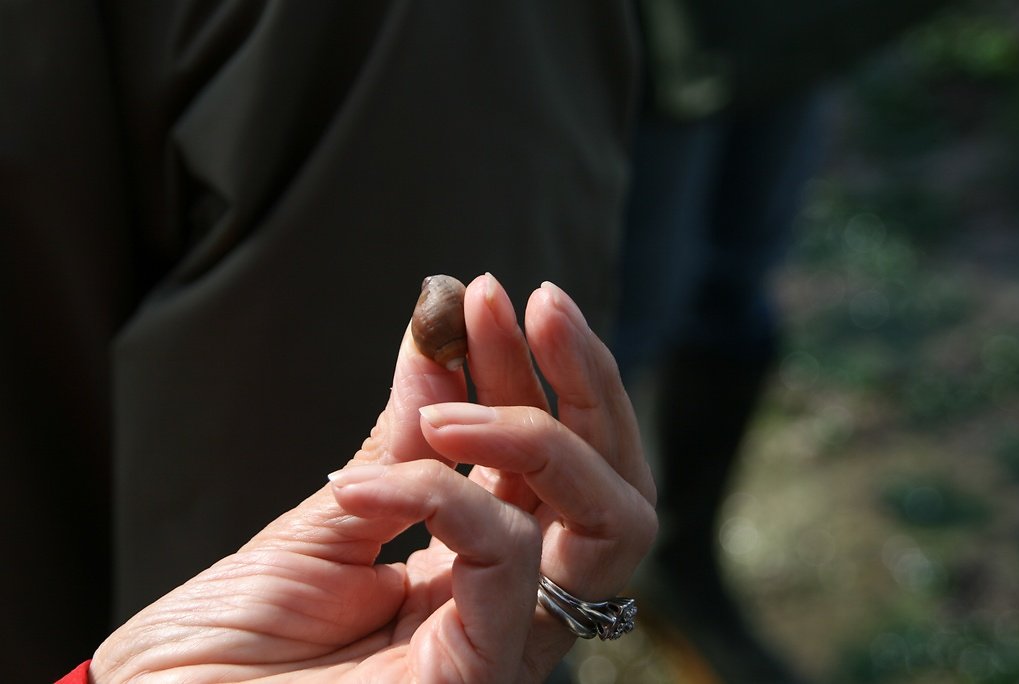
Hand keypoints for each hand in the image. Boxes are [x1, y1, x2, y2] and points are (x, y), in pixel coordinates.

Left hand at [90, 274, 655, 682]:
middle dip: (579, 381)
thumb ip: (397, 438)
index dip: (526, 372)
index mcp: (476, 572)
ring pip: (601, 524)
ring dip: (532, 426)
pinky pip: (505, 562)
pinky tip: (361, 482)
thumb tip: (436, 328)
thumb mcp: (326, 515)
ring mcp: (503, 647)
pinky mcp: (477, 678)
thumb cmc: (223, 647)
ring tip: (449, 391)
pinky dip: (441, 495)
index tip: (485, 295)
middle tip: (523, 299)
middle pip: (609, 490)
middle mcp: (511, 607)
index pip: (547, 464)